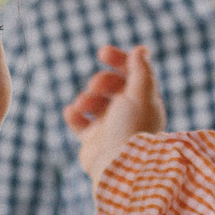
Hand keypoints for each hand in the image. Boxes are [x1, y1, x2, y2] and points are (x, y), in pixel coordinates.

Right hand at [64, 44, 161, 180]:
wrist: (118, 165)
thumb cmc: (132, 128)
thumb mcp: (140, 94)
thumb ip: (141, 70)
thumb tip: (141, 49)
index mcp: (143, 100)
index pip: (132, 72)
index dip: (119, 59)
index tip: (103, 53)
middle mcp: (128, 112)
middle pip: (111, 84)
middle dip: (101, 80)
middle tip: (96, 86)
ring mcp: (110, 126)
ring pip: (93, 101)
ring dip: (86, 97)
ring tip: (83, 104)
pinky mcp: (93, 140)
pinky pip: (79, 122)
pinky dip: (73, 115)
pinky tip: (71, 112)